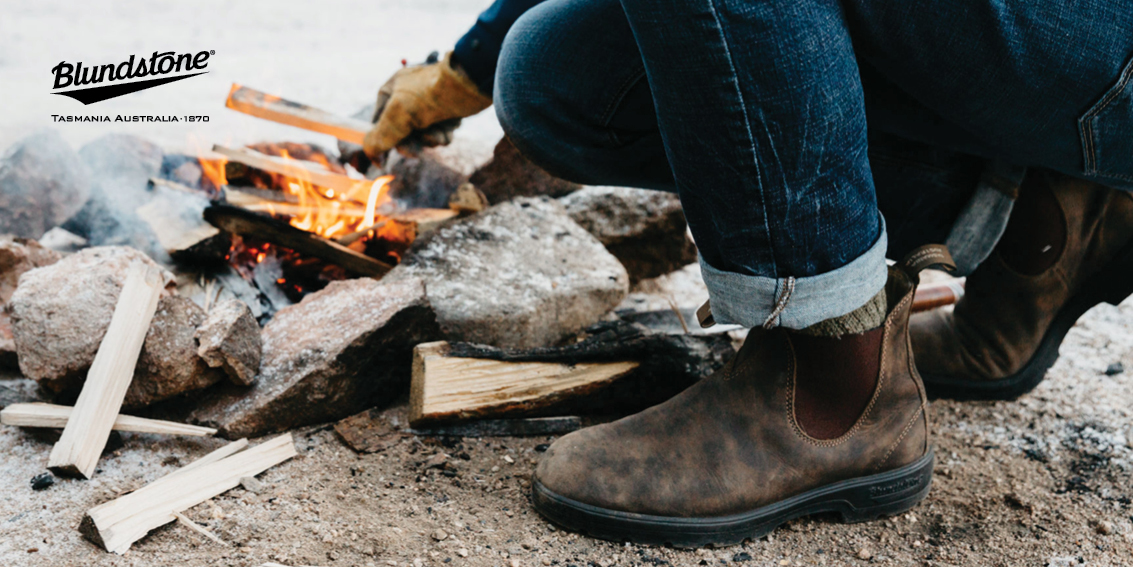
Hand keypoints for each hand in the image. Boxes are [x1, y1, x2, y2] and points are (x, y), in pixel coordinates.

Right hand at [363, 51, 491, 160]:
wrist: (472, 83)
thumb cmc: (431, 94)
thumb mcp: (399, 114)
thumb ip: (381, 135)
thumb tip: (371, 152)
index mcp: (392, 89)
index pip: (378, 121)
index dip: (380, 142)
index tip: (382, 163)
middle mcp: (409, 95)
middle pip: (402, 131)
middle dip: (412, 142)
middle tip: (416, 152)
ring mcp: (429, 103)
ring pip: (423, 134)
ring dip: (430, 139)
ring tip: (439, 131)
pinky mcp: (447, 110)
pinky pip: (440, 131)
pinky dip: (444, 133)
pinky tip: (451, 124)